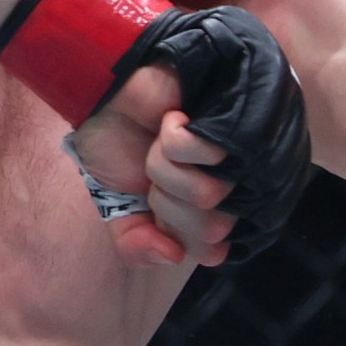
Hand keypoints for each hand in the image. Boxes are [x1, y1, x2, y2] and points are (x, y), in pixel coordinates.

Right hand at [73, 66, 235, 268]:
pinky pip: (207, 154)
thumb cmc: (119, 143)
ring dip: (167, 169)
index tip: (158, 207)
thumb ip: (135, 244)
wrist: (107, 90)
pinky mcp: (234, 117)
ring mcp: (238, 152)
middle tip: (158, 170)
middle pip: (211, 230)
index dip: (177, 234)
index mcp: (208, 209)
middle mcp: (230, 184)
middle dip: (167, 203)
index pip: (211, 251)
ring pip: (208, 196)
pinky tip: (177, 118)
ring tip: (164, 140)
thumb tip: (173, 255)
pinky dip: (175, 139)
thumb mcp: (119, 206)